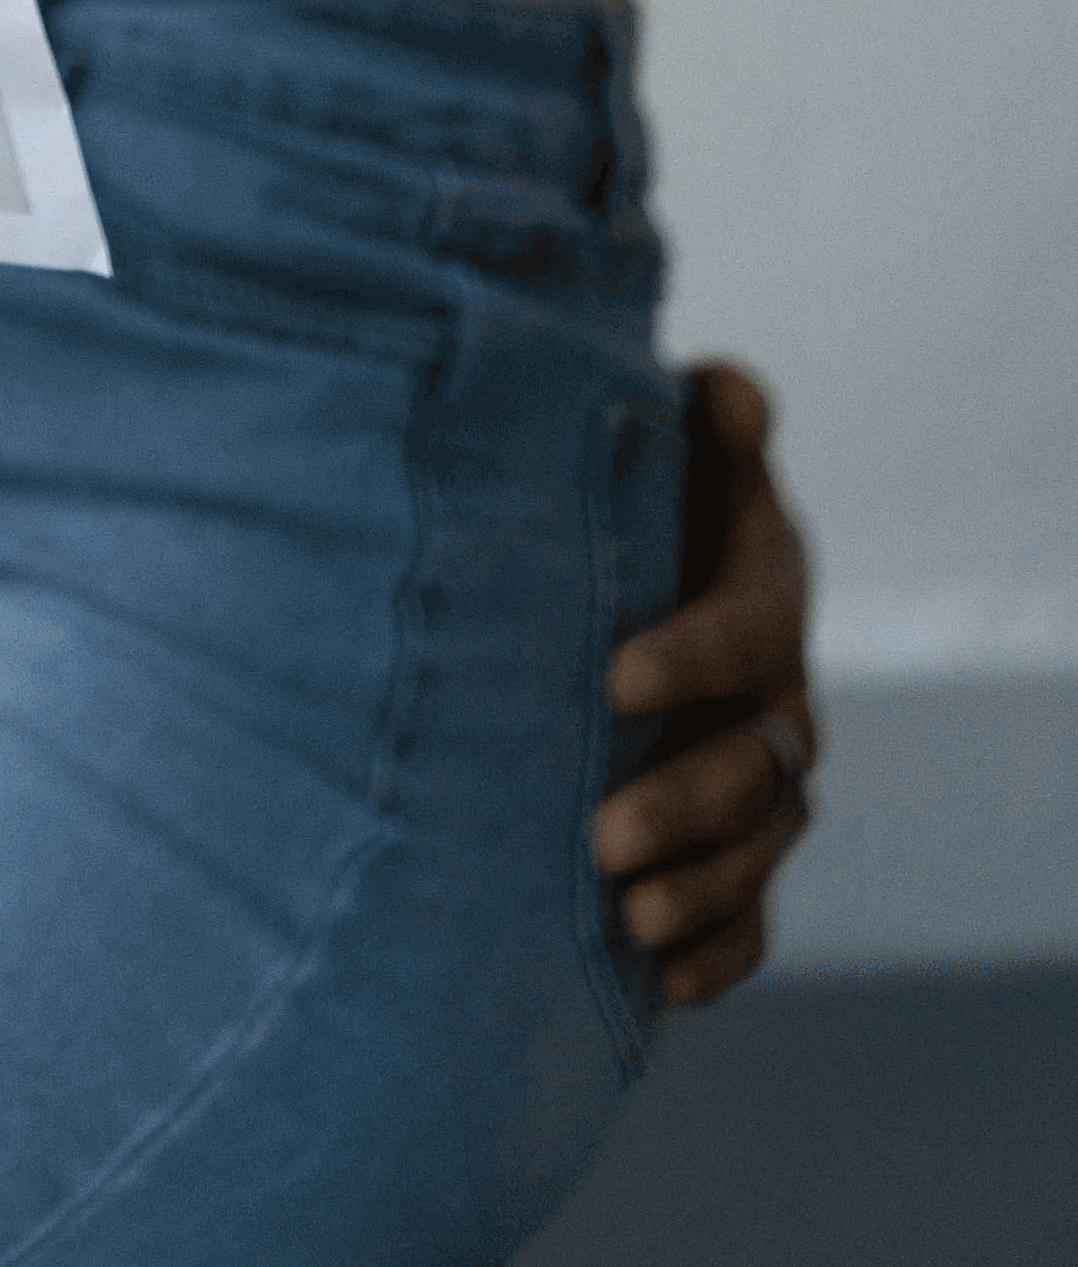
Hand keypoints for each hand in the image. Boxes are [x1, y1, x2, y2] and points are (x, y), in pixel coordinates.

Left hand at [594, 359, 818, 1005]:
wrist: (635, 560)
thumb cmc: (646, 488)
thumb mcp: (674, 439)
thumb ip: (707, 417)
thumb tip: (731, 394)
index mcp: (764, 593)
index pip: (742, 630)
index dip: (690, 655)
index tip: (614, 676)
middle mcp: (777, 697)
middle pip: (754, 765)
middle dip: (685, 805)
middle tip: (603, 836)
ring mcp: (759, 782)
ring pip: (756, 851)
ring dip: (698, 890)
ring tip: (627, 918)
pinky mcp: (734, 850)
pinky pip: (749, 919)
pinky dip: (716, 955)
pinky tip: (660, 985)